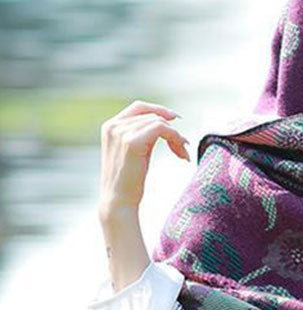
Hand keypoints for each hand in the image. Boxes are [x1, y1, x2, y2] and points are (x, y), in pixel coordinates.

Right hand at [98, 99, 189, 215]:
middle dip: (172, 130)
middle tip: (184, 148)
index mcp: (111, 126)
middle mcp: (114, 126)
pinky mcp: (131, 142)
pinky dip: (175, 137)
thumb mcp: (136, 153)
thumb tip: (164, 126)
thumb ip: (144, 136)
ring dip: (177, 137)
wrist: (119, 202)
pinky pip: (161, 128)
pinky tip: (181, 153)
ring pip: (159, 122)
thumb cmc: (129, 183)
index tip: (177, 120)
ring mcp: (121, 132)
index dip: (160, 110)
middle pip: (152, 115)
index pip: (139, 107)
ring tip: (183, 155)